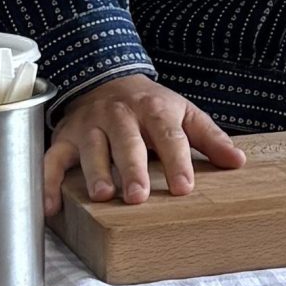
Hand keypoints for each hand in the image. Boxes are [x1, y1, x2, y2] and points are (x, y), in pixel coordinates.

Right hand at [44, 74, 244, 213]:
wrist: (107, 78)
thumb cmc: (150, 106)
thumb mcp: (184, 113)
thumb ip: (209, 138)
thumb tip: (237, 162)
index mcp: (153, 110)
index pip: (168, 136)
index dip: (177, 161)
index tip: (184, 187)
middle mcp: (119, 115)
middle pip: (126, 142)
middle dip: (131, 169)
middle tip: (137, 196)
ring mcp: (89, 126)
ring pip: (90, 148)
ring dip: (94, 171)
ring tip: (101, 196)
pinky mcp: (65, 137)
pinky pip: (52, 159)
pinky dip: (48, 182)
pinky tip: (51, 208)